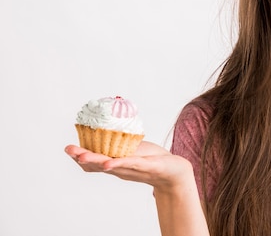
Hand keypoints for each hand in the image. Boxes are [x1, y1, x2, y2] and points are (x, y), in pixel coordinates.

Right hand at [65, 141, 194, 190]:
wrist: (173, 171)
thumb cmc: (153, 159)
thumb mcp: (133, 149)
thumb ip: (120, 144)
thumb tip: (109, 126)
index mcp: (115, 163)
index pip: (94, 162)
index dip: (80, 156)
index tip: (69, 148)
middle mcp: (120, 168)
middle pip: (98, 165)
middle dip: (81, 157)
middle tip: (68, 149)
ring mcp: (132, 169)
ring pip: (110, 165)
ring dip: (96, 160)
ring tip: (82, 156)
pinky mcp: (146, 167)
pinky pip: (130, 165)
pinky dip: (118, 163)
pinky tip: (108, 163)